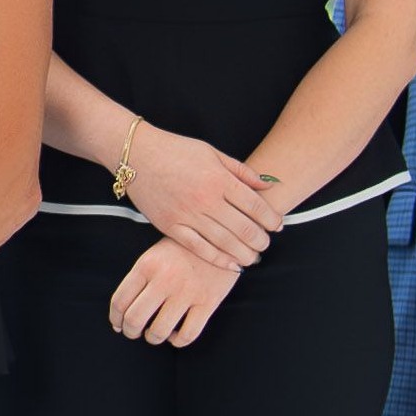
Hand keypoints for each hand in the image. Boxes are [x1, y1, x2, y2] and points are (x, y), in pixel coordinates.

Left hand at [108, 241, 237, 346]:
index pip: (119, 301)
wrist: (222, 236)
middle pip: (134, 319)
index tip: (118, 324)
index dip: (115, 318)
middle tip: (133, 332)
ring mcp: (187, 292)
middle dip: (130, 331)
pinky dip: (178, 341)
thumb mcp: (155, 254)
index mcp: (147, 265)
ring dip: (153, 338)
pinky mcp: (208, 302)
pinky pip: (187, 334)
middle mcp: (164, 279)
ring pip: (159, 331)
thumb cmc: (184, 248)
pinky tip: (176, 334)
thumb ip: (139, 279)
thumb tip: (121, 313)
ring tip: (154, 333)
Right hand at [121, 128, 285, 267]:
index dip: (271, 219)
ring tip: (253, 257)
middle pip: (243, 228)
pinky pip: (199, 248)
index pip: (255, 206)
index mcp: (219, 179)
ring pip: (224, 242)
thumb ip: (242, 171)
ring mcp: (187, 215)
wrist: (137, 155)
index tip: (278, 225)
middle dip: (260, 240)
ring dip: (244, 253)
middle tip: (266, 244)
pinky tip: (232, 265)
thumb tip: (268, 185)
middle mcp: (206, 199)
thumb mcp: (213, 153)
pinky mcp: (170, 226)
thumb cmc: (176, 150)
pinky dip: (218, 259)